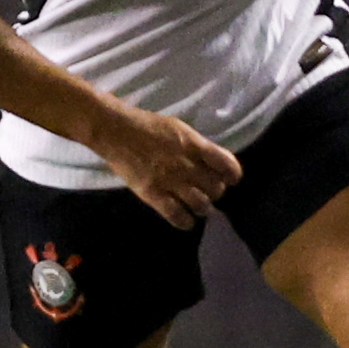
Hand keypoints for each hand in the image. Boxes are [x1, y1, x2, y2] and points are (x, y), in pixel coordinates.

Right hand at [95, 106, 241, 229]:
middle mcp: (186, 165)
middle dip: (215, 192)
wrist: (116, 132)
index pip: (226, 165)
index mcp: (193, 145)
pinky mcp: (153, 195)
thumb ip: (197, 146)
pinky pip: (177, 216)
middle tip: (207, 191)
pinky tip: (186, 219)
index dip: (232, 175)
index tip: (230, 179)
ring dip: (203, 207)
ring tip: (197, 206)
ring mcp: (169, 181)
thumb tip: (212, 162)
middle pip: (216, 188)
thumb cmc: (147, 126)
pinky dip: (186, 221)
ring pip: (201, 205)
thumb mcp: (178, 129)